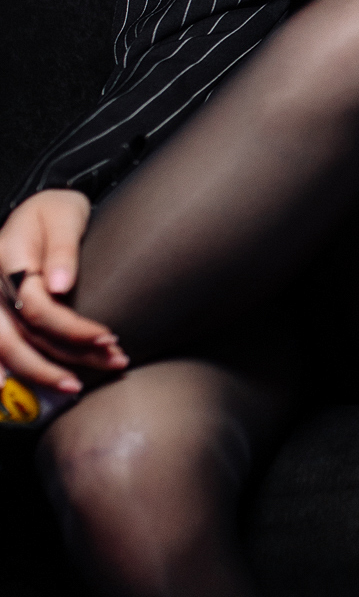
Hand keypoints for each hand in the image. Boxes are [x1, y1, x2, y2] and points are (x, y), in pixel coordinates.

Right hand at [0, 190, 127, 393]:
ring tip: (82, 383)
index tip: (109, 336)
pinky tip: (40, 386)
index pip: (37, 308)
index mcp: (7, 260)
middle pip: (16, 339)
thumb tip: (61, 286)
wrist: (39, 210)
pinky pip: (2, 349)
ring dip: (45, 372)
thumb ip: (63, 249)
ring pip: (8, 350)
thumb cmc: (55, 211)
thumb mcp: (63, 216)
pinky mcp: (0, 315)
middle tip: (105, 365)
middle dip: (58, 362)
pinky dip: (17, 372)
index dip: (72, 328)